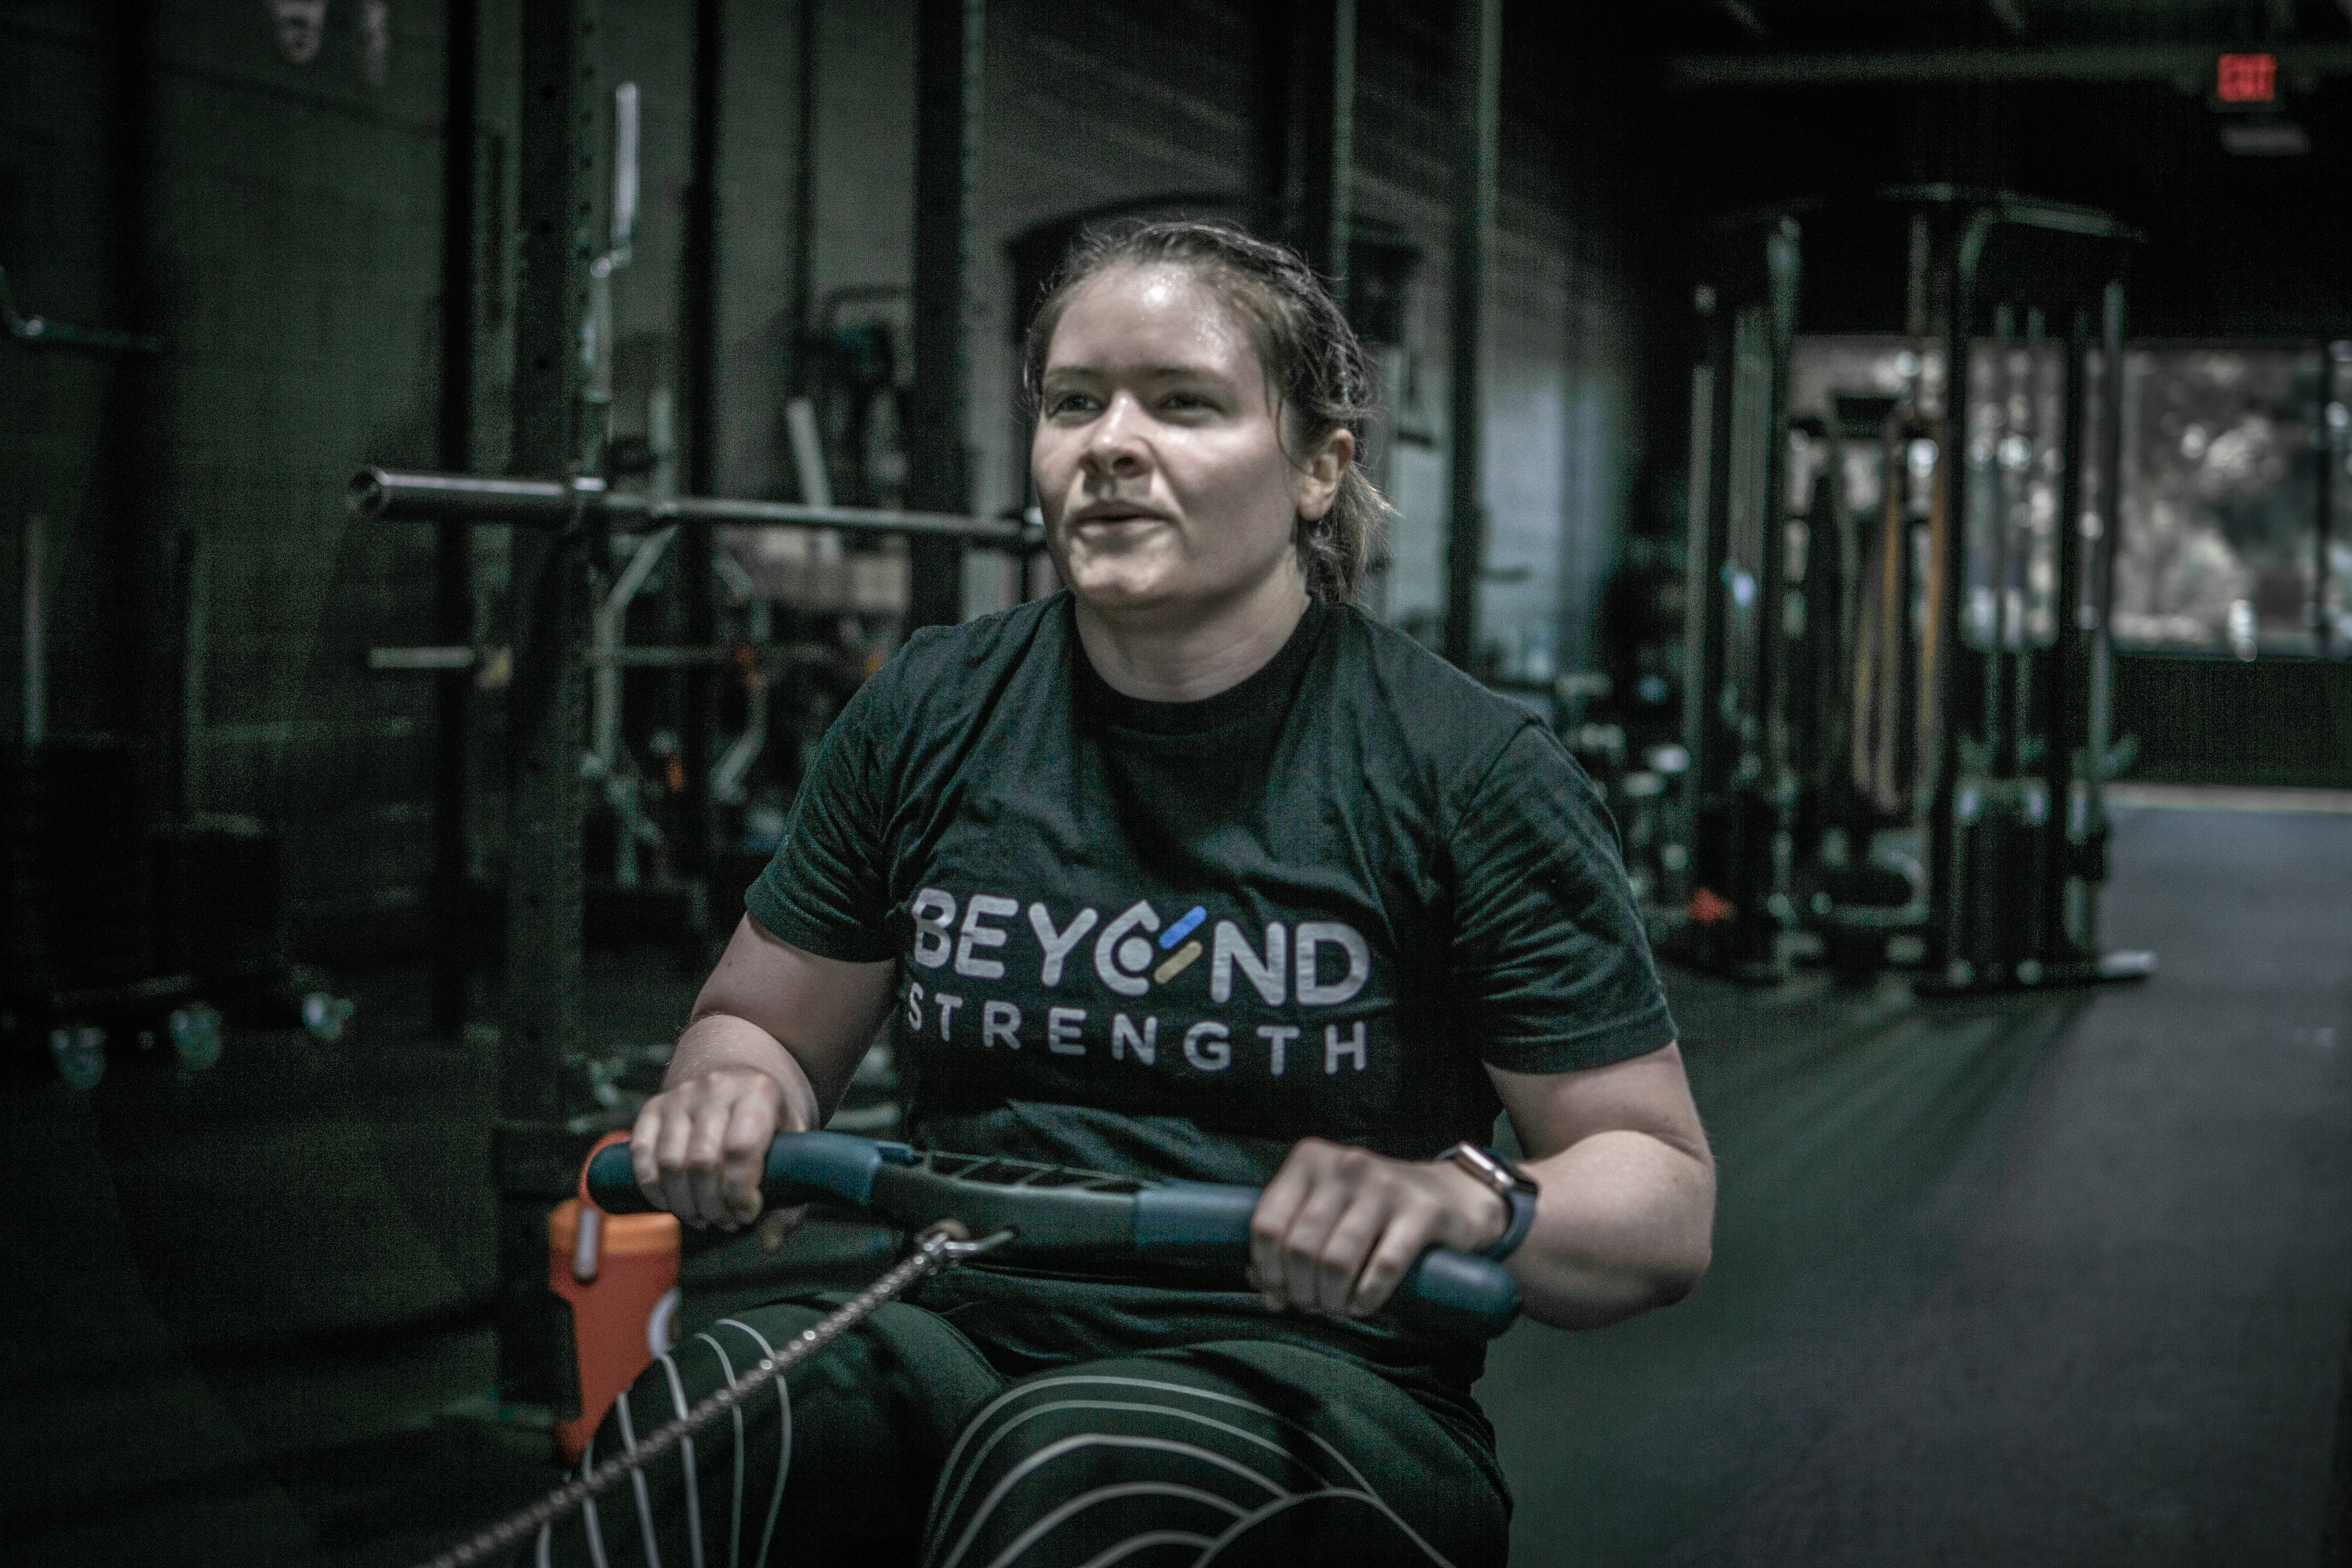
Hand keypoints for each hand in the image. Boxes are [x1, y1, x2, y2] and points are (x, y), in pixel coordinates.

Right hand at [629, 1066, 800, 1232]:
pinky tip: (671, 1204)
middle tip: (725, 1222)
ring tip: (702, 1217)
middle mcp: (717, 1087)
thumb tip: (770, 1244)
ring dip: (683, 1204)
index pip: (741, 1150)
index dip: (740, 1194)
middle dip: (711, 1206)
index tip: (748, 1214)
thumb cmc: (772, 1127)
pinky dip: (652, 1188)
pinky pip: (641, 1153)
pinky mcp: (654, 1105)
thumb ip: (788, 1205)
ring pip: (669, 1162)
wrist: (743, 1078)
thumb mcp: (794, 1155)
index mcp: (760, 1092)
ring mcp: (682, 1094)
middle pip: (702, 1162)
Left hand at [1248, 1137, 1511, 1319]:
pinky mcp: (1422, 1211)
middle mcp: (1345, 1165)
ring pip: (1337, 1261)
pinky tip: (1363, 1306)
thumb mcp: (1328, 1209)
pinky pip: (1383, 1267)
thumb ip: (1291, 1238)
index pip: (1268, 1222)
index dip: (1267, 1269)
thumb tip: (1261, 1287)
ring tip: (1337, 1309)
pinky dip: (1367, 1297)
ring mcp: (1385, 1186)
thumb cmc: (1374, 1210)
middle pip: (1302, 1247)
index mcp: (1310, 1160)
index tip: (1278, 1294)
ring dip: (1332, 1299)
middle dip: (1302, 1291)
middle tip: (1312, 1307)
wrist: (1452, 1196)